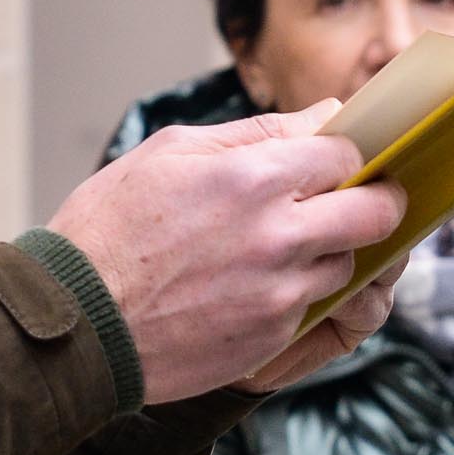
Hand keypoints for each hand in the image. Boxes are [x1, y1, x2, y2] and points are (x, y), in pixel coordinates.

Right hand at [45, 102, 406, 403]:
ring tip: (283, 248)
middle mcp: (280, 235)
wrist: (77, 321)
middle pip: (374, 213)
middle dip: (375, 201)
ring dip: (329, 252)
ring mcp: (281, 292)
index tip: (339, 160)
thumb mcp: (170, 152)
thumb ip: (255, 133)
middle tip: (362, 200)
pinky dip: (294, 294)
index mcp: (255, 177)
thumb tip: (321, 116)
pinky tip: (250, 286)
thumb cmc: (109, 227)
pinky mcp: (273, 337)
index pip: (346, 155)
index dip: (347, 154)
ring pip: (347, 265)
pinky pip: (310, 307)